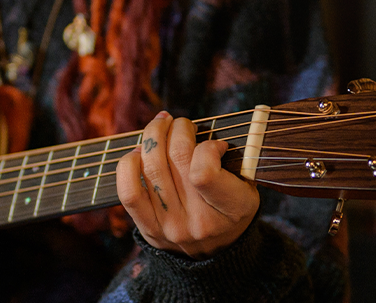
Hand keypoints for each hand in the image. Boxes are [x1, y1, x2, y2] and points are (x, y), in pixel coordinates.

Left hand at [116, 111, 258, 258]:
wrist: (216, 253)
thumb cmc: (232, 208)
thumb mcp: (247, 188)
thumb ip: (232, 161)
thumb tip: (198, 134)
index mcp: (231, 210)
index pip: (204, 171)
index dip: (206, 146)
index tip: (215, 144)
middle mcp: (197, 222)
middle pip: (175, 159)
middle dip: (177, 129)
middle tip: (182, 123)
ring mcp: (169, 226)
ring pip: (150, 168)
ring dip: (154, 136)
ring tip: (162, 126)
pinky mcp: (148, 228)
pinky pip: (128, 192)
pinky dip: (129, 164)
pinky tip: (140, 152)